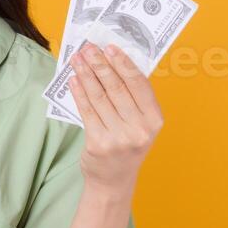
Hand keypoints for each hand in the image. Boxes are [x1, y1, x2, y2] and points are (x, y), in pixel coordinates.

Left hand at [68, 43, 163, 194]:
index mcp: (154, 120)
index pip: (139, 84)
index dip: (123, 63)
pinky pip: (86, 111)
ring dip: (86, 74)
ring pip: (99, 97)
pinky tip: (73, 80)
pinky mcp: (98, 144)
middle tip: (89, 48)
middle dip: (100, 64)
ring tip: (77, 59)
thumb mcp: (140, 124)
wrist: (114, 180)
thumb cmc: (127, 145)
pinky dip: (79, 92)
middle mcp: (139, 129)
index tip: (110, 47)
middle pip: (116, 88)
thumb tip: (113, 62)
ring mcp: (118, 138)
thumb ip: (133, 98)